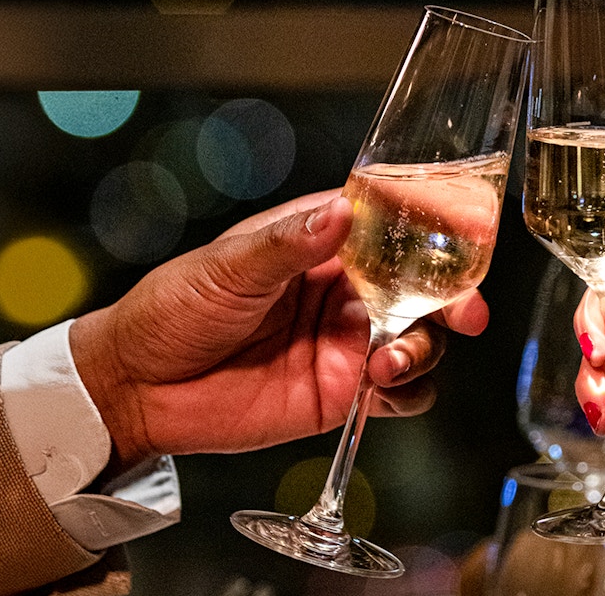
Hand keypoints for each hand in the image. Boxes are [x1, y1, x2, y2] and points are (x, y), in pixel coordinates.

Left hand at [70, 190, 488, 472]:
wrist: (138, 389)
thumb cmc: (172, 311)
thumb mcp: (228, 267)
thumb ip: (289, 244)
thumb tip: (339, 213)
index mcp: (319, 244)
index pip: (391, 225)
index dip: (434, 228)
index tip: (466, 234)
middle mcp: (344, 290)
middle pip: (421, 286)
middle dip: (452, 296)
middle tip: (464, 310)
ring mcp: (347, 342)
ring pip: (419, 338)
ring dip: (424, 347)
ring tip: (390, 361)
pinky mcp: (343, 391)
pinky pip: (400, 392)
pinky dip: (409, 390)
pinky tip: (384, 387)